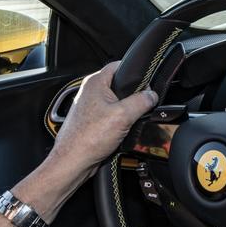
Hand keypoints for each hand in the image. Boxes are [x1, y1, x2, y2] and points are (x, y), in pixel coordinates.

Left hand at [44, 61, 157, 183]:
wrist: (73, 161)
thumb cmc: (87, 138)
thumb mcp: (123, 115)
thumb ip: (141, 102)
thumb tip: (152, 94)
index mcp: (95, 82)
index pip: (119, 65)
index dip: (135, 71)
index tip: (147, 82)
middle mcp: (91, 92)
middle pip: (120, 85)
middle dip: (133, 95)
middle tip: (141, 105)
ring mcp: (91, 107)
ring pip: (118, 102)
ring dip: (127, 111)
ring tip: (129, 121)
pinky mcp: (93, 121)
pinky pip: (113, 116)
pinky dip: (120, 122)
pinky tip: (123, 131)